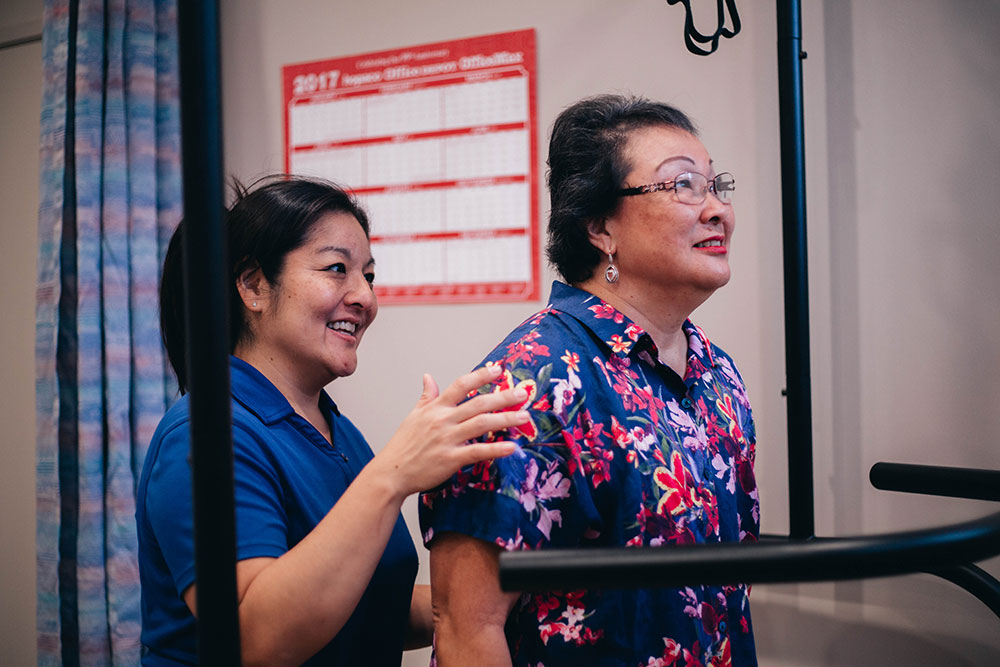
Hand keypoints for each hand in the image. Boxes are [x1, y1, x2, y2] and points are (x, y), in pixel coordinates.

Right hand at [370, 365, 526, 496]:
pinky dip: (495, 449)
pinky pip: (477, 451)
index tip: (498, 369)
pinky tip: (512, 447)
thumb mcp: (414, 416)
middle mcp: (443, 420)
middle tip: (523, 393)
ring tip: (524, 416)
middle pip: (478, 403)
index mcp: (435, 408)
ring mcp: (447, 439)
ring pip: (481, 424)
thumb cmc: (403, 445)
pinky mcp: (451, 459)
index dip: (480, 376)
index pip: (461, 385)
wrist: (391, 472)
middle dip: (503, 397)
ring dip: (505, 419)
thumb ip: (426, 396)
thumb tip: (428, 377)